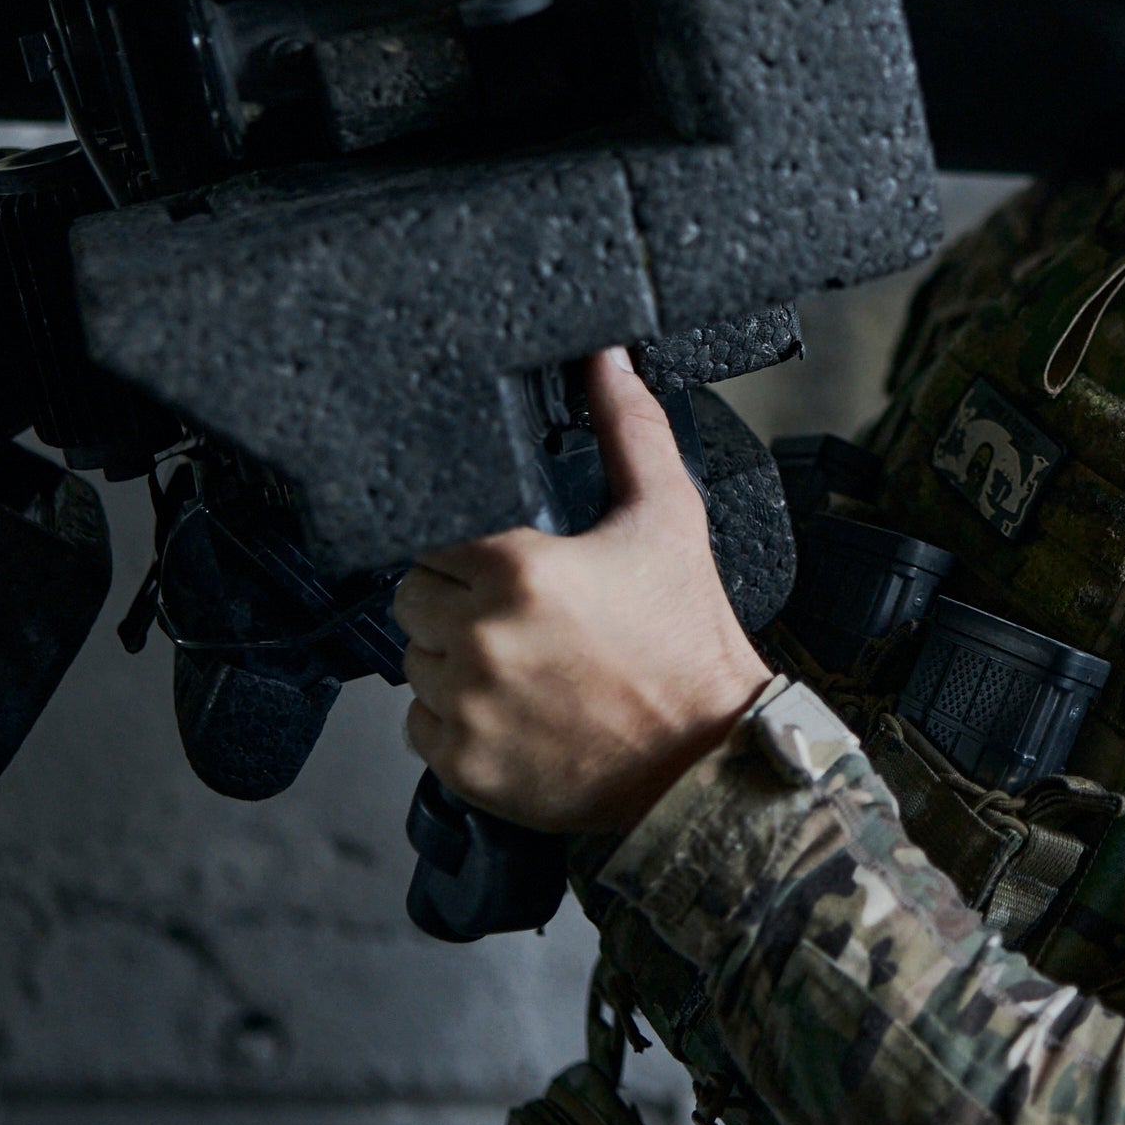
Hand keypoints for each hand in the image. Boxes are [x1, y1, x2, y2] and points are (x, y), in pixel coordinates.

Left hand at [395, 347, 771, 833]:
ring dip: (454, 661)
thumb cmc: (689, 643)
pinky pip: (422, 728)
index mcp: (519, 570)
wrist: (710, 757)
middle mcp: (480, 639)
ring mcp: (467, 708)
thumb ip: (629, 428)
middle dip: (458, 603)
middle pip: (414, 599)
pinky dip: (456, 722)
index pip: (434, 539)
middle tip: (525, 618)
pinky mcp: (463, 765)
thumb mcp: (669, 518)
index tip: (512, 567)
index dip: (472, 550)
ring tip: (524, 666)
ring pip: (414, 663)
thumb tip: (606, 360)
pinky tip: (514, 712)